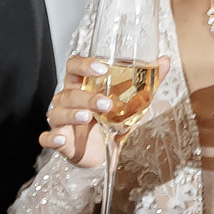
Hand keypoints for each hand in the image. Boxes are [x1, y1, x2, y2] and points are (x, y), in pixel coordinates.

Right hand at [41, 55, 165, 167]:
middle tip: (107, 103)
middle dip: (86, 97)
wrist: (102, 153)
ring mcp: (61, 121)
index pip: (74, 67)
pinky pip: (48, 138)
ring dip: (72, 114)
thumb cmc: (111, 121)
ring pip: (57, 113)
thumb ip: (147, 82)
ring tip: (88, 117)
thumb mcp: (131, 101)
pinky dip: (52, 138)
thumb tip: (165, 61)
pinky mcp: (60, 141)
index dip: (83, 65)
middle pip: (68, 92)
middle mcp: (68, 101)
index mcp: (82, 86)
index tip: (101, 67)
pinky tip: (62, 139)